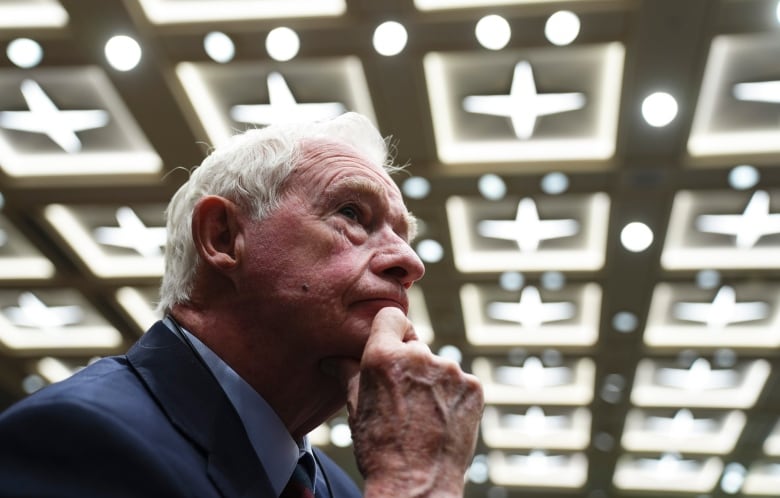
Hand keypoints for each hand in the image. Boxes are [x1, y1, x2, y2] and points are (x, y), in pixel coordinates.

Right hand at [325, 307, 483, 497]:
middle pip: (415, 345)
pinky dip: (453, 396)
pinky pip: (460, 382)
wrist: (417, 485)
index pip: (391, 316)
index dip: (389, 330)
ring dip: (432, 382)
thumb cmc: (379, 449)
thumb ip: (347, 373)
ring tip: (422, 416)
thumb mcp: (354, 409)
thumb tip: (332, 359)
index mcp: (384, 357)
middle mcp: (420, 356)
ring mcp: (451, 371)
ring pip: (438, 366)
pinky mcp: (473, 387)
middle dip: (409, 364)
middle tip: (403, 397)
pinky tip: (442, 420)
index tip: (390, 346)